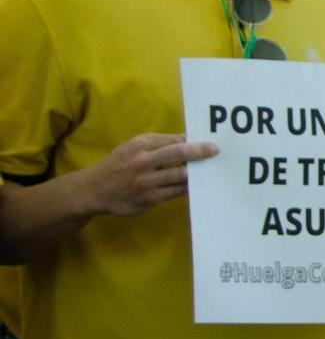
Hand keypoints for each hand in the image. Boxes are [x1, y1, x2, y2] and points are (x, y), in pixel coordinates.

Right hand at [83, 133, 218, 216]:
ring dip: (197, 172)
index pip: (173, 141)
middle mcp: (143, 162)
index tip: (209, 142)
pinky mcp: (149, 199)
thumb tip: (186, 139)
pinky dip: (188, 187)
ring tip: (210, 169)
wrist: (94, 190)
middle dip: (201, 152)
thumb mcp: (132, 146)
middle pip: (180, 155)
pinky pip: (175, 192)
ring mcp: (146, 182)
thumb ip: (158, 142)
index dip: (192, 142)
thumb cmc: (118, 164)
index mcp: (140, 146)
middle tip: (216, 151)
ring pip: (181, 175)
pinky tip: (197, 184)